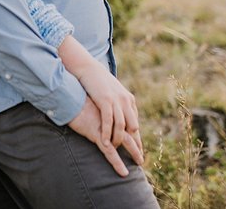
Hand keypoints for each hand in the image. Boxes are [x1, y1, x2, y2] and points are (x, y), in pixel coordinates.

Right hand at [57, 36, 142, 160]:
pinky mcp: (105, 100)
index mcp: (128, 99)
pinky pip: (108, 121)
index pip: (135, 123)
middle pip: (133, 126)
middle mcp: (125, 100)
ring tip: (114, 149)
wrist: (87, 67)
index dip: (137, 138)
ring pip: (121, 126)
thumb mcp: (111, 92)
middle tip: (133, 157)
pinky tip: (104, 142)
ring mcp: (116, 100)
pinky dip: (107, 133)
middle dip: (134, 143)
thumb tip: (118, 115)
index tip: (139, 151)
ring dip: (118, 139)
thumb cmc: (96, 81)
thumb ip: (117, 104)